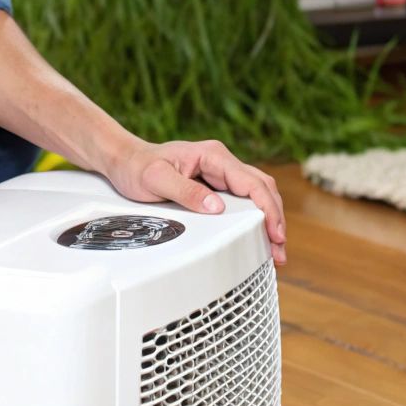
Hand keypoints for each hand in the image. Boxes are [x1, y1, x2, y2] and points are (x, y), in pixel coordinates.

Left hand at [97, 138, 287, 265]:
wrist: (125, 161)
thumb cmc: (137, 167)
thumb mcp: (156, 179)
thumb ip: (186, 192)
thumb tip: (217, 208)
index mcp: (213, 156)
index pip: (251, 182)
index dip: (267, 208)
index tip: (275, 231)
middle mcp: (221, 162)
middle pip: (262, 187)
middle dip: (275, 217)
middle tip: (279, 249)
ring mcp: (220, 173)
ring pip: (256, 194)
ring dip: (268, 219)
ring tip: (274, 248)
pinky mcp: (215, 185)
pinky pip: (243, 200)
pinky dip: (254, 217)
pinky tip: (257, 235)